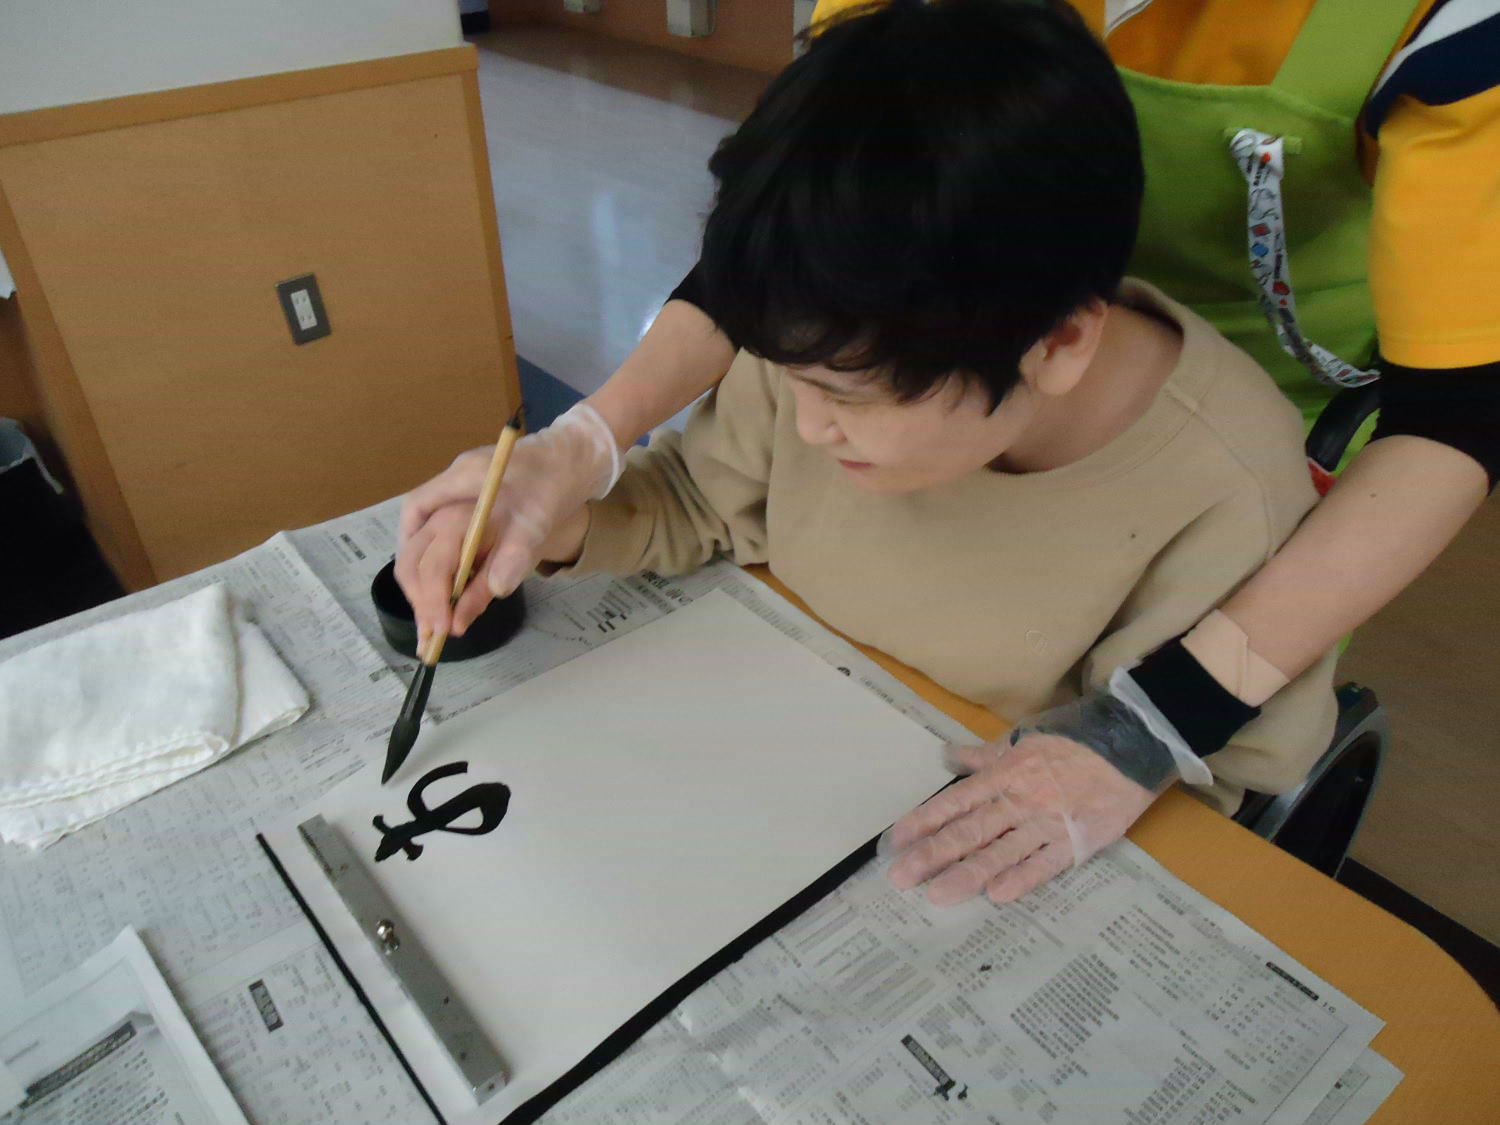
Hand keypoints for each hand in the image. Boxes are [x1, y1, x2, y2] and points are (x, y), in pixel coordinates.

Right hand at [396, 404, 621, 640]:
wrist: (572, 460)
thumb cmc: (555, 481)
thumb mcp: (540, 518)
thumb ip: (517, 551)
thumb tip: (497, 589)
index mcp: (462, 476)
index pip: (418, 513)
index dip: (419, 561)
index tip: (432, 604)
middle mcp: (450, 485)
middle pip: (416, 536)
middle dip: (418, 584)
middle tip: (430, 625)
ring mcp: (455, 498)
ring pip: (424, 544)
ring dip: (424, 584)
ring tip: (433, 623)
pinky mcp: (466, 513)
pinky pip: (441, 545)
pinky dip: (440, 575)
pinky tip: (445, 601)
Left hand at [883, 680, 1191, 905]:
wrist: (1131, 742)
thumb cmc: (1073, 739)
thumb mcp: (1022, 738)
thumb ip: (984, 755)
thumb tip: (946, 755)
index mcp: (1005, 773)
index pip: (956, 800)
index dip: (924, 820)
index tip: (896, 841)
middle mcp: (1020, 799)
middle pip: (970, 830)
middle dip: (933, 854)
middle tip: (900, 878)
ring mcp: (1048, 822)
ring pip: (1001, 851)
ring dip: (968, 874)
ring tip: (938, 895)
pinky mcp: (1079, 841)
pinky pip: (1046, 863)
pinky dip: (1022, 878)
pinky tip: (997, 895)